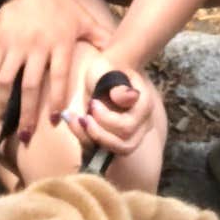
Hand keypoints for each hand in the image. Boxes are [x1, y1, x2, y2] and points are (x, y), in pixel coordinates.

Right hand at [0, 0, 108, 144]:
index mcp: (60, 42)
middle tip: (26, 136)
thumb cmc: (59, 4)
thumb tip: (118, 56)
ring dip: (4, 105)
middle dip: (28, 114)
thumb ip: (100, 37)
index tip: (55, 120)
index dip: (57, 100)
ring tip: (6, 122)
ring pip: (7, 81)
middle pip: (31, 86)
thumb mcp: (83, 19)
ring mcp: (15, 45)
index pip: (59, 77)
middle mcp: (37, 46)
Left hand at [56, 46, 157, 161]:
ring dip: (92, 139)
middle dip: (100, 133)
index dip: (108, 120)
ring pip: (117, 151)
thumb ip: (117, 84)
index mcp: (144, 105)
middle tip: (84, 117)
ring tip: (77, 120)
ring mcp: (132, 134)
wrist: (105, 73)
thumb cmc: (106, 69)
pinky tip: (74, 122)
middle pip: (126, 143)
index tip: (92, 103)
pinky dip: (86, 140)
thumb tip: (128, 98)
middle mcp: (143, 124)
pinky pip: (103, 151)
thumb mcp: (107, 70)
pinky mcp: (115, 141)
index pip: (129, 125)